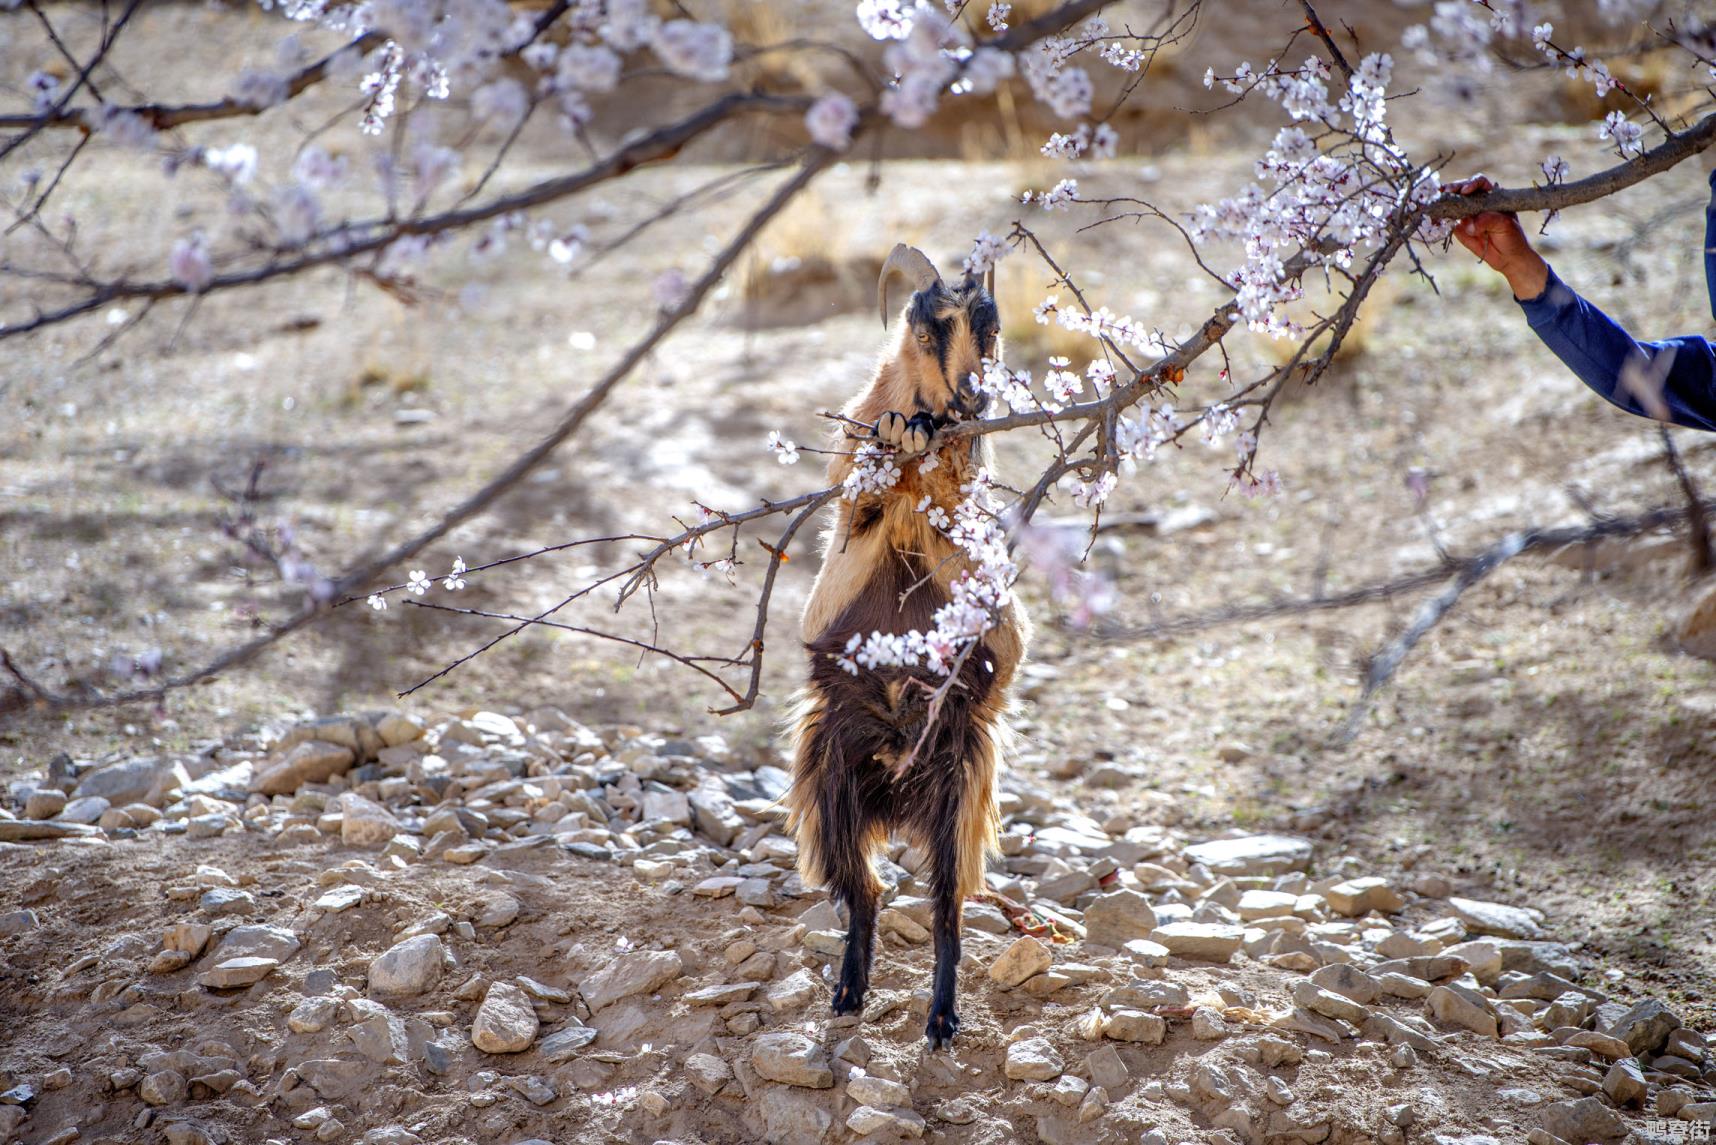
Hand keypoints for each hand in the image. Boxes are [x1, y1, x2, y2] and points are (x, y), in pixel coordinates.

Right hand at [1446, 174, 1548, 300]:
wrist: (1508, 257)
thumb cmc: (1512, 236)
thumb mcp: (1504, 225)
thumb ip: (1488, 220)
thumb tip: (1468, 224)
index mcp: (1491, 196)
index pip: (1479, 183)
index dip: (1471, 184)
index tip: (1466, 191)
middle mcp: (1476, 202)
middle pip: (1461, 190)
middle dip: (1451, 189)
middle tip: (1444, 193)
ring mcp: (1466, 214)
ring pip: (1451, 204)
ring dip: (1441, 203)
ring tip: (1434, 204)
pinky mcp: (1459, 228)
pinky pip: (1447, 222)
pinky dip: (1438, 220)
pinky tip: (1432, 219)